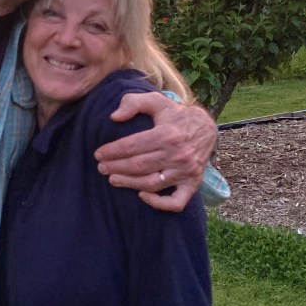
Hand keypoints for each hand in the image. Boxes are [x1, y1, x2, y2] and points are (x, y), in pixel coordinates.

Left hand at [95, 92, 216, 210]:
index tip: (98, 154)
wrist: (207, 127)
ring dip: (129, 184)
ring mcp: (185, 171)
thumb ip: (133, 102)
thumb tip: (113, 117)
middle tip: (101, 167)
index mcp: (166, 134)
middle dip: (115, 167)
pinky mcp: (192, 183)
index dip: (112, 151)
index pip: (132, 146)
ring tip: (113, 179)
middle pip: (138, 166)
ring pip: (152, 184)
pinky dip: (159, 203)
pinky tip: (142, 195)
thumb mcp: (156, 101)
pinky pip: (176, 202)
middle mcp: (177, 154)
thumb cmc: (175, 115)